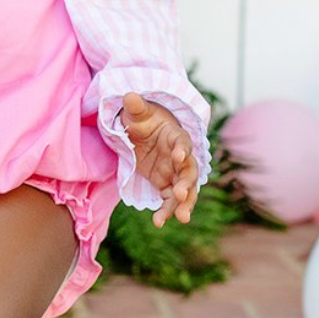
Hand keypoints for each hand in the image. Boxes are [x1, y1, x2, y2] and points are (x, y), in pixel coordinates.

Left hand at [120, 92, 199, 227]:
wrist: (143, 132)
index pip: (183, 142)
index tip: (179, 155)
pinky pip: (170, 200)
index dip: (182, 149)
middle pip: (189, 171)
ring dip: (184, 203)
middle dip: (187, 183)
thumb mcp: (137, 112)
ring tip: (180, 218)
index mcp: (176, 136)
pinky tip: (159, 222)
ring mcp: (175, 172)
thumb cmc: (143, 119)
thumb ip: (136, 106)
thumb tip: (129, 95)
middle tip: (180, 194)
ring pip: (185, 190)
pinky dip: (167, 211)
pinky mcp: (167, 184)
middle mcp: (181, 157)